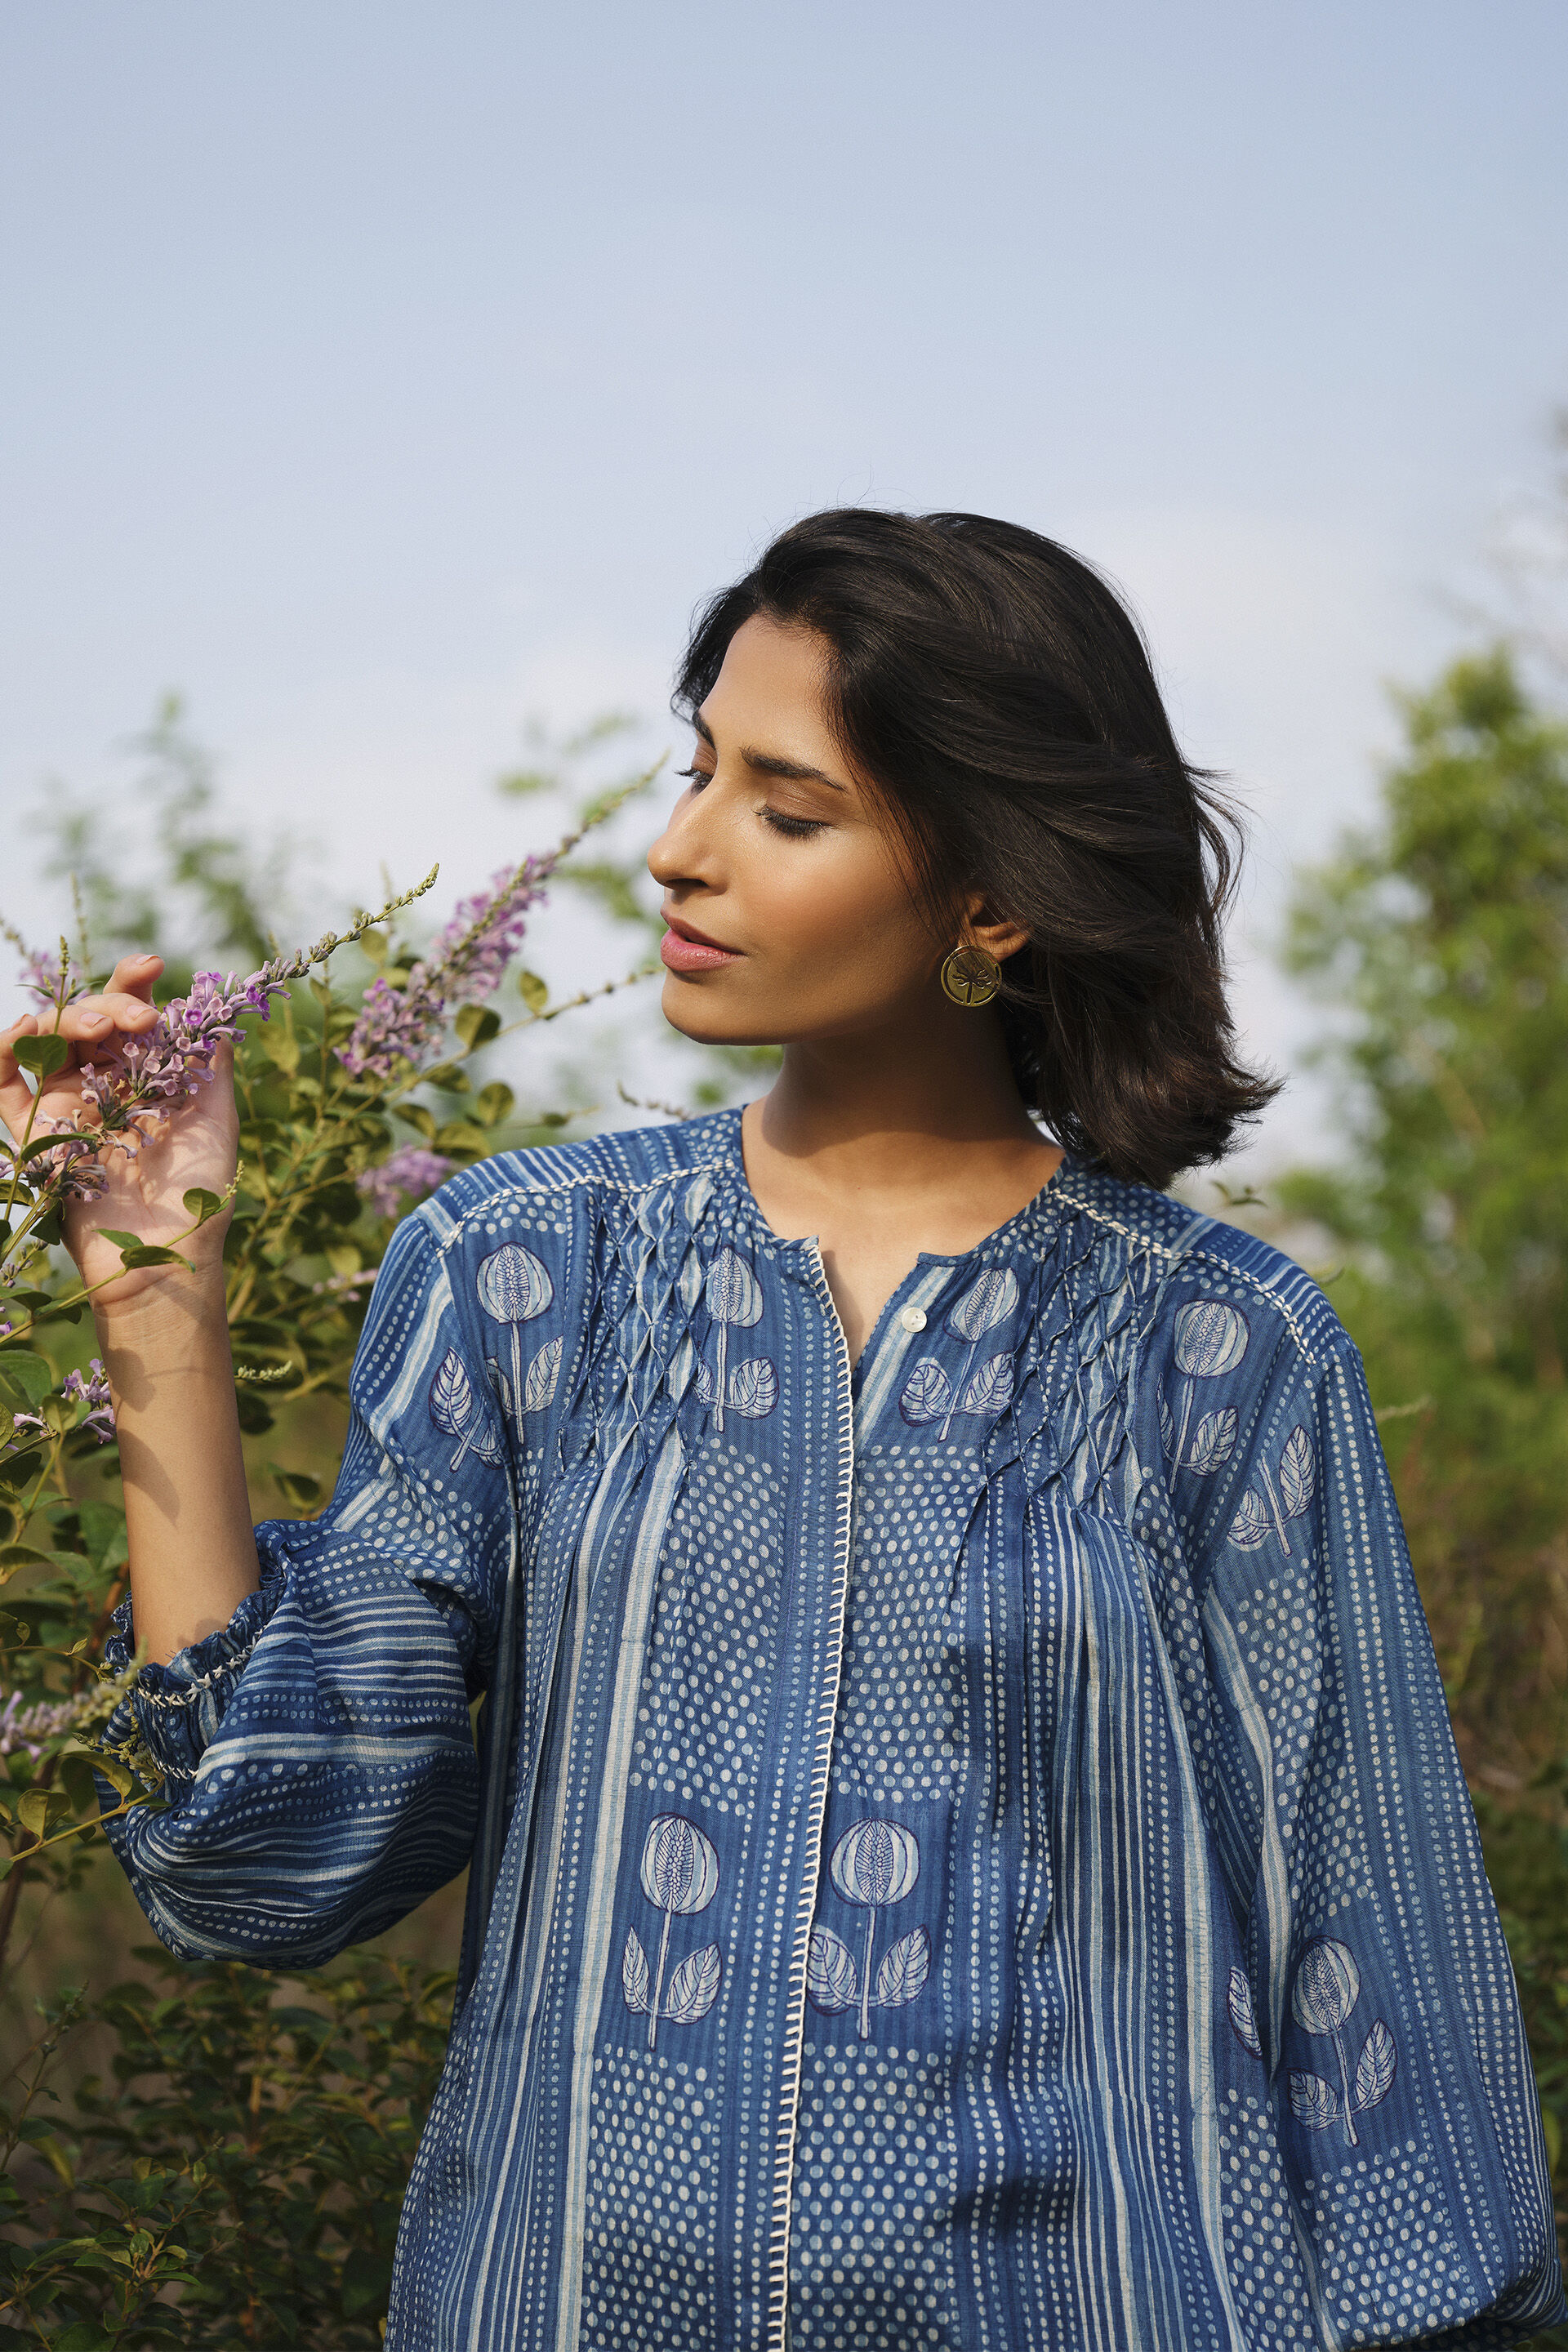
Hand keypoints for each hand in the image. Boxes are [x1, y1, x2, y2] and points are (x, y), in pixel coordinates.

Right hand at [0, 954, 239, 1313]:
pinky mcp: (30, 1131)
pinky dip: (4, 1047)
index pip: (132, 1014)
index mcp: (146, 1075)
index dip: (135, 983)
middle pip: (88, 1017)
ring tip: (101, 1030)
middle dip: (111, 1001)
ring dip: (66, 1016)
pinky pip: (1, 1079)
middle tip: (138, 1019)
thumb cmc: (198, 1196)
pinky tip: (25, 1033)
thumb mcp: (216, 1120)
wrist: (161, 1258)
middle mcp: (102, 1084)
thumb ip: (210, 1064)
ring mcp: (63, 1104)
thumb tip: (212, 1013)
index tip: (153, 966)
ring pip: (46, 1037)